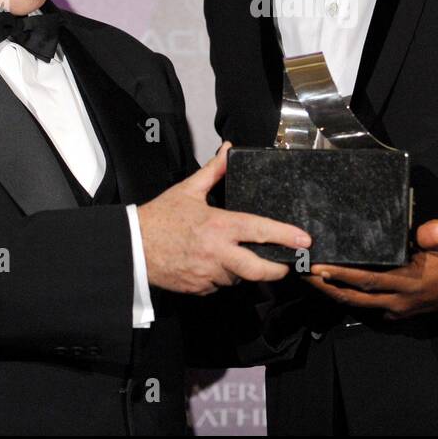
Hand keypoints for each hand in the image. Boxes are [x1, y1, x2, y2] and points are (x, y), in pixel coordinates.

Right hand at [137, 141, 311, 294]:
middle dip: (278, 269)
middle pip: (258, 269)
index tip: (304, 240)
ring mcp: (208, 274)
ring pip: (238, 278)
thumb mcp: (188, 190)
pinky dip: (222, 277)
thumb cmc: (161, 217)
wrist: (133, 247)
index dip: (285, 235)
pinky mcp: (199, 288)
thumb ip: (214, 171)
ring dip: (242, 271)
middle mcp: (217, 253)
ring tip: (236, 256)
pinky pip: (220, 285)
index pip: (259, 230)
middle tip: (287, 264)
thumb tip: (229, 150)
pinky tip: (214, 265)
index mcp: (219, 226)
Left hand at [306, 220, 437, 319]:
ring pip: (358, 304)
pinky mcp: (396, 313)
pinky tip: (332, 285)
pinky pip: (366, 307)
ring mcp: (396, 310)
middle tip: (302, 273)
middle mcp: (398, 301)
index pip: (369, 279)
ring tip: (310, 279)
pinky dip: (347, 296)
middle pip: (355, 296)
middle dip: (327, 286)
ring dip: (333, 292)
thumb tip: (424, 230)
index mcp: (409, 282)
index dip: (343, 275)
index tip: (319, 267)